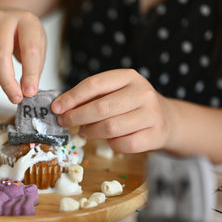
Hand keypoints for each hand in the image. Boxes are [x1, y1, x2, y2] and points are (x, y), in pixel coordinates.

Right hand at [0, 8, 46, 103]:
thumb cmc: (21, 37)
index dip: (30, 74)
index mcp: (27, 22)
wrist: (5, 15)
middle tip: (13, 96)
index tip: (28, 93)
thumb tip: (27, 92)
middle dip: (7, 78)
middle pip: (1, 49)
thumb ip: (34, 68)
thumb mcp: (37, 48)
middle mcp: (4, 18)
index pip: (30, 49)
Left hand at [51, 69, 175, 152]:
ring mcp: (151, 115)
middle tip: (64, 122)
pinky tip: (108, 140)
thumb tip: (61, 107)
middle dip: (77, 117)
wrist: (165, 118)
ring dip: (91, 132)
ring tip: (84, 131)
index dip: (72, 97)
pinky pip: (124, 144)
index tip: (56, 108)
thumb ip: (90, 97)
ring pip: (111, 128)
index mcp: (129, 77)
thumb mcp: (114, 92)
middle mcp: (142, 93)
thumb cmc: (131, 104)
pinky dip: (111, 144)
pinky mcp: (155, 135)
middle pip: (101, 108)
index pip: (94, 84)